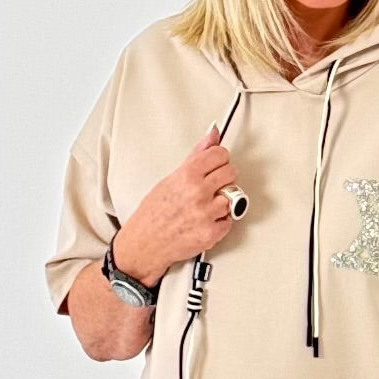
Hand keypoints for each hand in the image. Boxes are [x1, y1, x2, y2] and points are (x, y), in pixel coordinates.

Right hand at [130, 124, 243, 273]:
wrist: (146, 243)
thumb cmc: (154, 212)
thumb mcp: (171, 178)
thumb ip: (196, 156)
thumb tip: (212, 136)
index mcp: (188, 175)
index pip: (220, 154)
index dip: (219, 159)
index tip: (216, 164)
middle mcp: (198, 193)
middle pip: (231, 173)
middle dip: (224, 178)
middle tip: (212, 186)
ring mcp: (206, 214)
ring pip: (232, 198)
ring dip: (222, 203)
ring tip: (205, 207)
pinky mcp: (211, 233)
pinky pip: (229, 221)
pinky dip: (220, 222)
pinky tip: (205, 221)